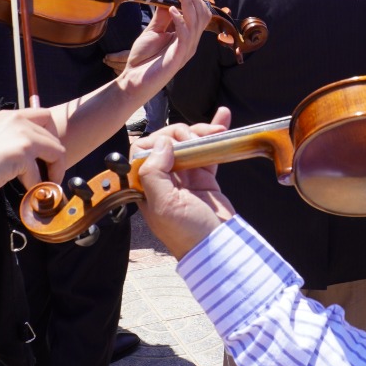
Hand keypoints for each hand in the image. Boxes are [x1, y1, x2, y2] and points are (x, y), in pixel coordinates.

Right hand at [0, 106, 66, 203]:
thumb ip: (12, 141)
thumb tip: (31, 158)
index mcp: (10, 115)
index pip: (45, 117)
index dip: (52, 136)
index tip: (46, 155)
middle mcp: (18, 120)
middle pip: (54, 136)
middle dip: (56, 156)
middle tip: (49, 174)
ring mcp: (22, 135)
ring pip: (57, 152)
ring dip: (54, 172)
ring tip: (45, 186)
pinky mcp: (22, 153)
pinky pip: (42, 174)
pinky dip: (38, 186)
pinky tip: (29, 193)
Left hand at [119, 0, 211, 96]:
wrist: (133, 80)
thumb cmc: (144, 58)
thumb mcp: (154, 31)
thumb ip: (163, 16)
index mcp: (187, 36)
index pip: (199, 13)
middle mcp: (190, 42)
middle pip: (201, 15)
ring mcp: (186, 50)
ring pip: (195, 22)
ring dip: (188, 3)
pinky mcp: (179, 57)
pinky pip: (185, 35)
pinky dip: (180, 20)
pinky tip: (172, 10)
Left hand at [137, 115, 235, 257]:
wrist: (218, 247)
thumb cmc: (187, 233)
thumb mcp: (164, 205)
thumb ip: (154, 172)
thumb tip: (162, 143)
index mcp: (147, 185)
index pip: (143, 150)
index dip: (158, 140)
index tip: (175, 144)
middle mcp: (164, 178)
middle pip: (168, 141)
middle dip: (183, 133)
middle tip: (198, 140)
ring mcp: (185, 176)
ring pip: (189, 142)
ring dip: (200, 131)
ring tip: (216, 131)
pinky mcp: (205, 177)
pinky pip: (208, 150)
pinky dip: (214, 135)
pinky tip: (222, 119)